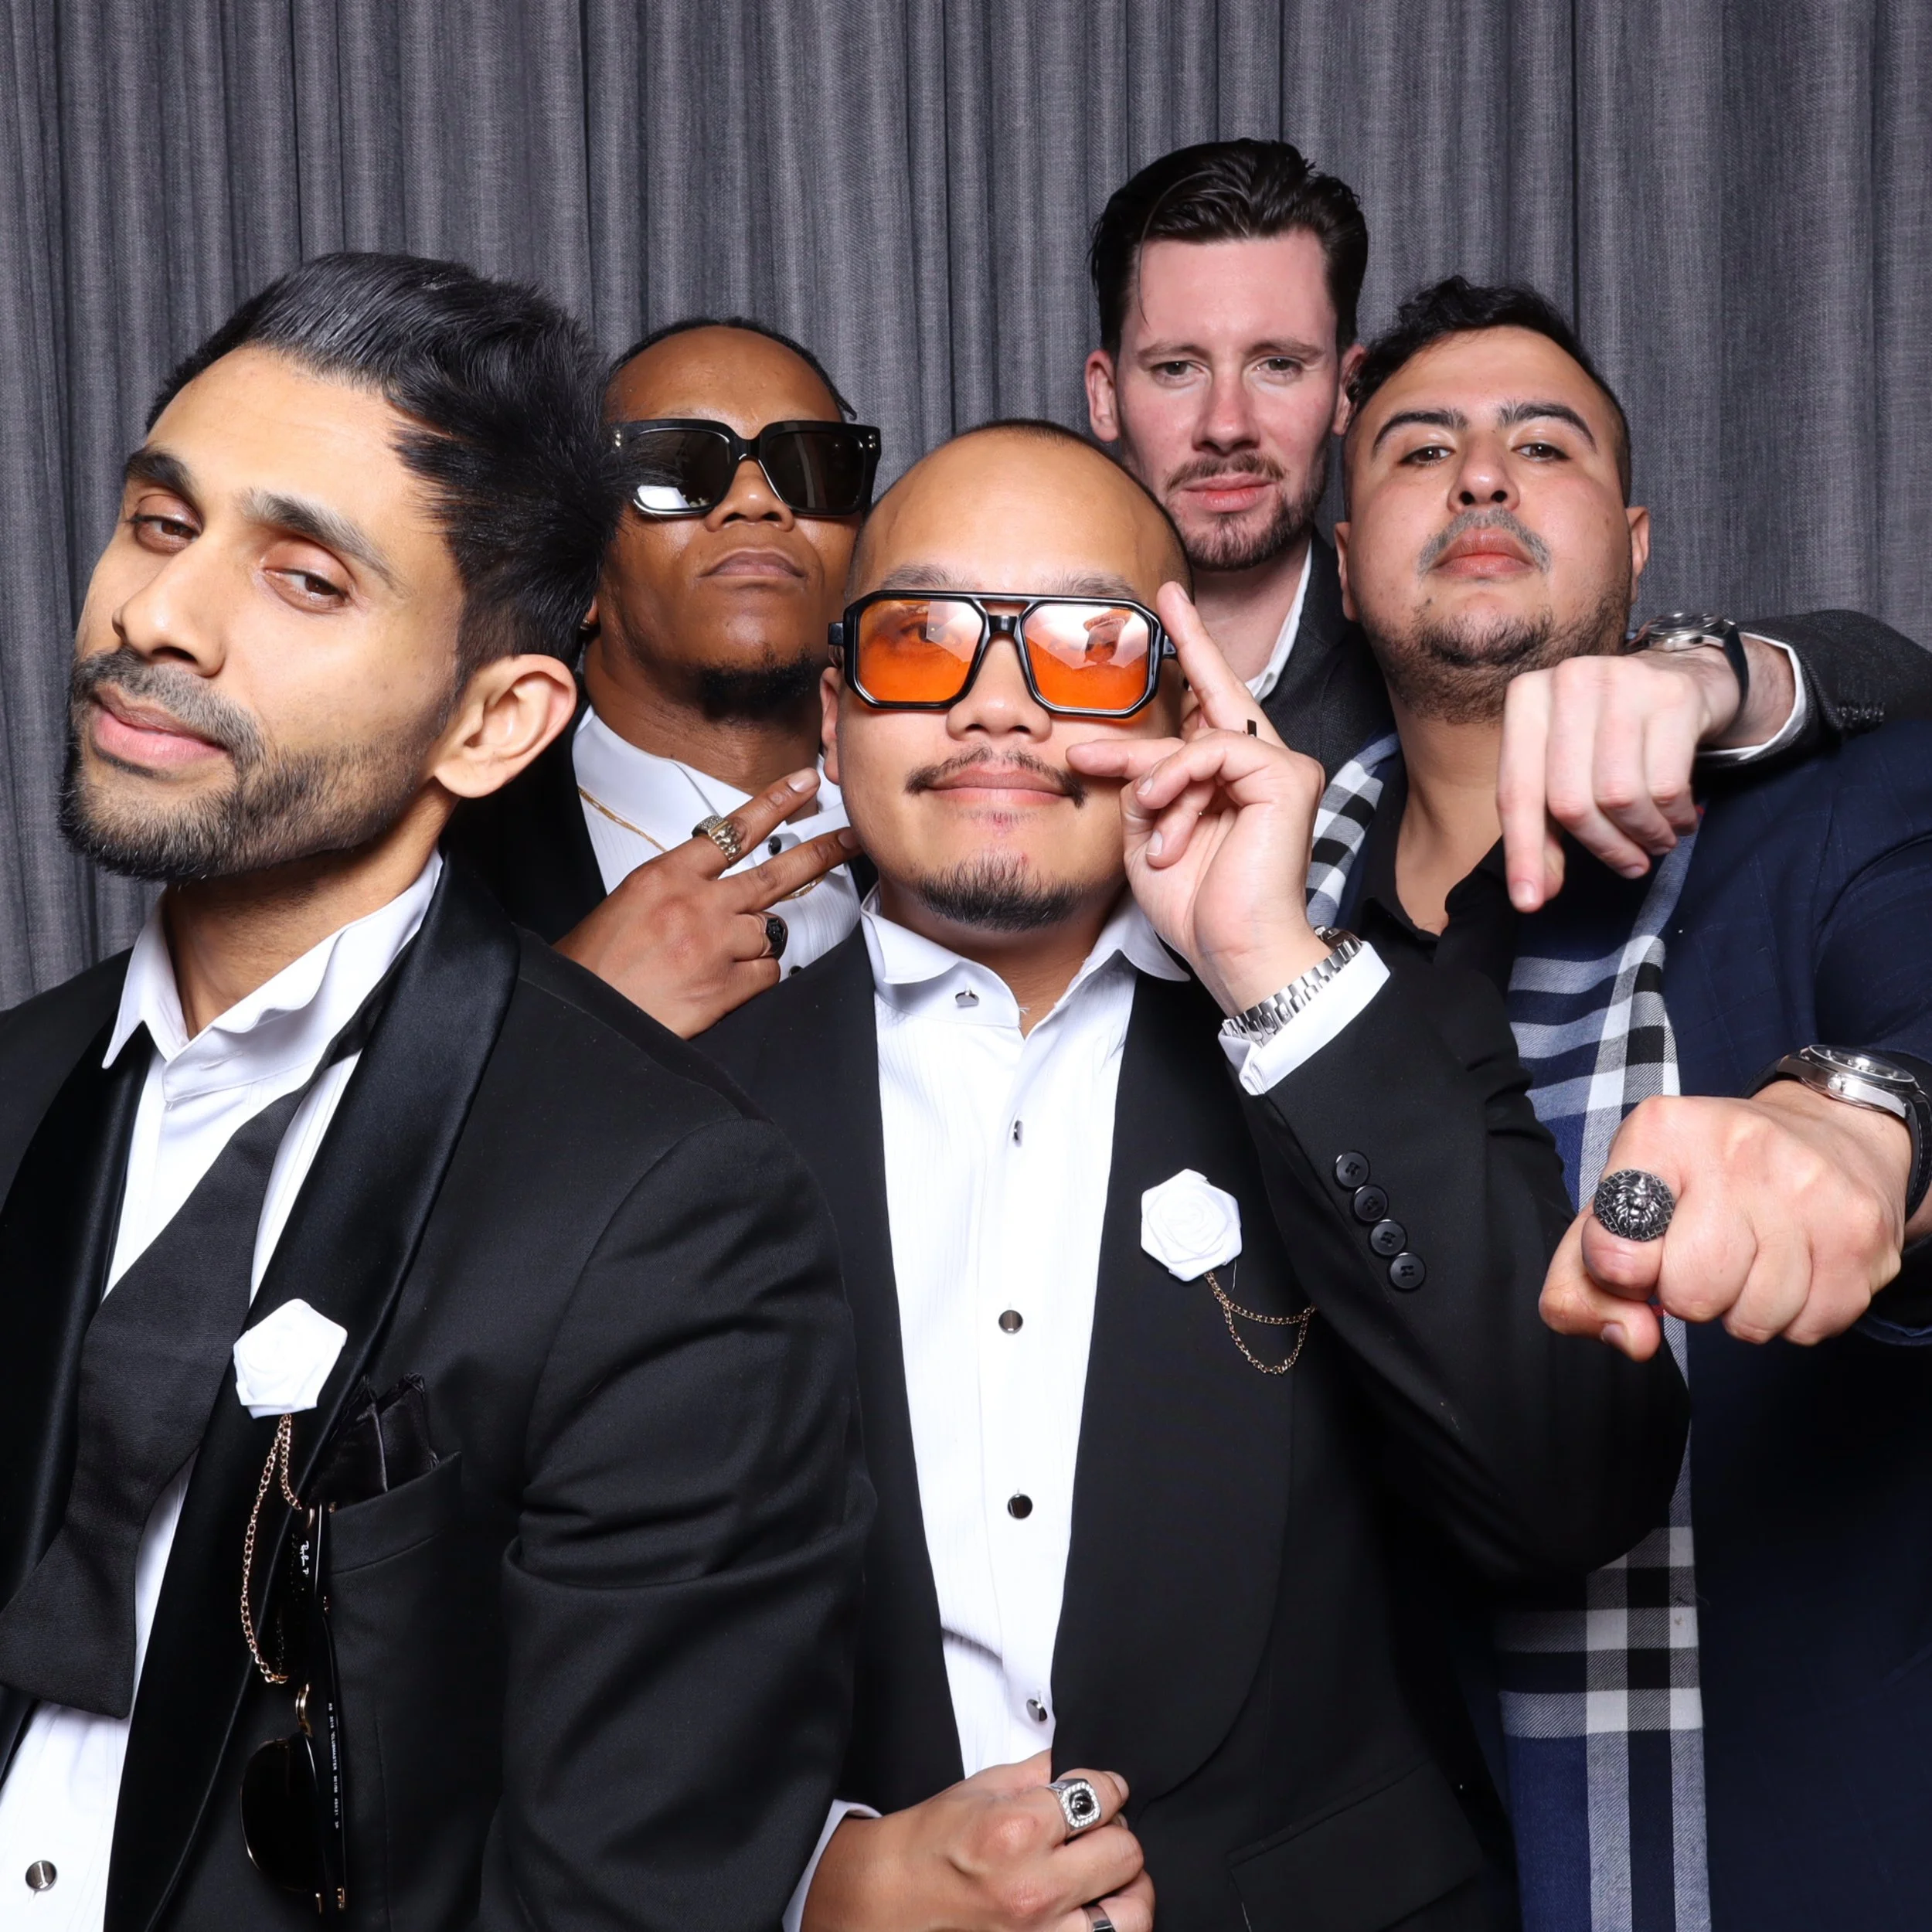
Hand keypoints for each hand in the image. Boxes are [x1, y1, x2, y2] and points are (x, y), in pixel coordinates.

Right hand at [556, 769, 856, 1035]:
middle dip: (820, 853)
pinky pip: (767, 972)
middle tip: (850, 838)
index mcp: (665, 875)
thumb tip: (720, 884)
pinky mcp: (725, 988)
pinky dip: (754, 977)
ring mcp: (715, 946)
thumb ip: (680, 884)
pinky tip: (723, 982)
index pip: (733, 830)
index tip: (806, 784)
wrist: (581, 1017)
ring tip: (718, 955)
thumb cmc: (596, 963)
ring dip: (757, 940)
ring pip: (771, 930)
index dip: (776, 803)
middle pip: (775, 873)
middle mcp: (696, 905)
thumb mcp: (629, 901)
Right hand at [803, 1754, 1150, 1931]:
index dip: (1107, 1787)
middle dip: (1114, 1833)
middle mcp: (1036, 1889)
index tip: (1103, 1791)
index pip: (1102, 1797)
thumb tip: (1081, 1767)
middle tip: (1096, 1832)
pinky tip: (1095, 1907)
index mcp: (1018, 1831)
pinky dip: (1110, 1921)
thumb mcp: (983, 1787)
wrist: (893, 1898)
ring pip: (1135, 1910)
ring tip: (1107, 1876)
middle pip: (1125, 1851)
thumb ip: (1040, 1773)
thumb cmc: (931, 1845)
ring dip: (1127, 1887)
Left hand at [1066, 583, 1330, 1014]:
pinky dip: (1178, 780)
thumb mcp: (1146, 836)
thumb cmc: (1197, 906)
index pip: (1207, 711)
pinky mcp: (1288, 777)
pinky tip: (1163, 813)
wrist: (1232, 951)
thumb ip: (1140, 787)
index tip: (1167, 612)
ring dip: (1155, 777)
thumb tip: (1119, 756)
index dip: (1191, 658)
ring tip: (1147, 820)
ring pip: (1198, 736)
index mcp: (1229, 780)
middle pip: (1220, 693)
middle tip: (1165, 597)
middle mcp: (1262, 766)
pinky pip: (1215, 750)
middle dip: (1193, 641)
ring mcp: (1281, 768)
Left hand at [1497, 636, 1796, 911]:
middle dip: (1601, 846)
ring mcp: (1621, 681)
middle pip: (1570, 801)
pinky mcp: (1672, 695)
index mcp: (1526, 699)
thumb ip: (1544, 826)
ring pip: (1619, 797)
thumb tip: (1534, 894)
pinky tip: (1678, 818)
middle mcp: (1568, 681)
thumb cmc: (1609, 733)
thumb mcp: (1566, 767)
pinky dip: (1673, 818)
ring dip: (1642, 835)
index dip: (1523, 853)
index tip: (1530, 902)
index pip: (1517, 792)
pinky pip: (1667, 785)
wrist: (1683, 675)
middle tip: (1629, 864)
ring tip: (1655, 840)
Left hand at [1540, 1083, 1913, 1355]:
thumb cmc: (1702, 1179)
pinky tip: (1792, 1268)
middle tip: (1701, 1258)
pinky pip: (1809, 1328)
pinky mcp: (1862, 1234)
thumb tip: (1631, 1339)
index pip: (1613, 1248)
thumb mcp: (1622, 1203)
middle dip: (1687, 1295)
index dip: (1621, 1274)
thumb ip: (1583, 1281)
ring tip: (1749, 1258)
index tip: (1640, 1256)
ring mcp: (1810, 1189)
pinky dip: (1792, 1316)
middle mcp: (1738, 1148)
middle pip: (1690, 1293)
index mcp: (1662, 1131)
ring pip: (1752, 1320)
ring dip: (1741, 1309)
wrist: (1829, 1133)